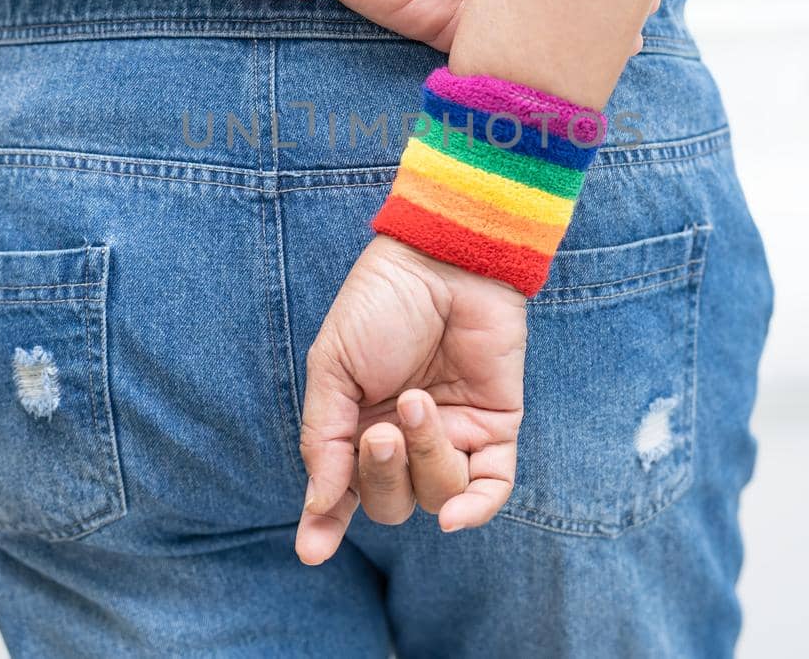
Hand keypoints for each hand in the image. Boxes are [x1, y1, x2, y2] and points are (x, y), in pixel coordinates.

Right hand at [296, 235, 526, 564]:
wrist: (442, 258)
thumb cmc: (381, 303)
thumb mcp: (333, 368)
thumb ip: (325, 439)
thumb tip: (320, 506)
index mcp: (358, 425)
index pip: (344, 491)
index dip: (326, 523)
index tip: (312, 551)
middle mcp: (405, 438)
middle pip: (391, 502)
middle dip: (382, 474)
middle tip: (380, 431)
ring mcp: (452, 434)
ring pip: (437, 492)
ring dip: (425, 458)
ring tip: (418, 403)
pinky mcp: (496, 426)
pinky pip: (491, 488)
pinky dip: (475, 508)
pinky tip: (455, 515)